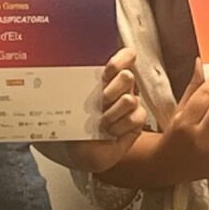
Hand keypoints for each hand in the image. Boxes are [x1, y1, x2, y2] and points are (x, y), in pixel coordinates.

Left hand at [64, 47, 145, 172]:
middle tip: (99, 104)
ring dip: (111, 113)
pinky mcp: (137, 121)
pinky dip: (119, 127)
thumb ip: (76, 84)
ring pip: (129, 100)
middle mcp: (121, 89)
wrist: (79, 152)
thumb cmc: (75, 125)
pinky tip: (110, 132)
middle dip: (110, 91)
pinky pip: (134, 118)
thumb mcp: (71, 100)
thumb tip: (70, 69)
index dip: (120, 61)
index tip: (106, 73)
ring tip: (101, 123)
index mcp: (106, 77)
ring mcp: (130, 105)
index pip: (124, 58)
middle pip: (127, 77)